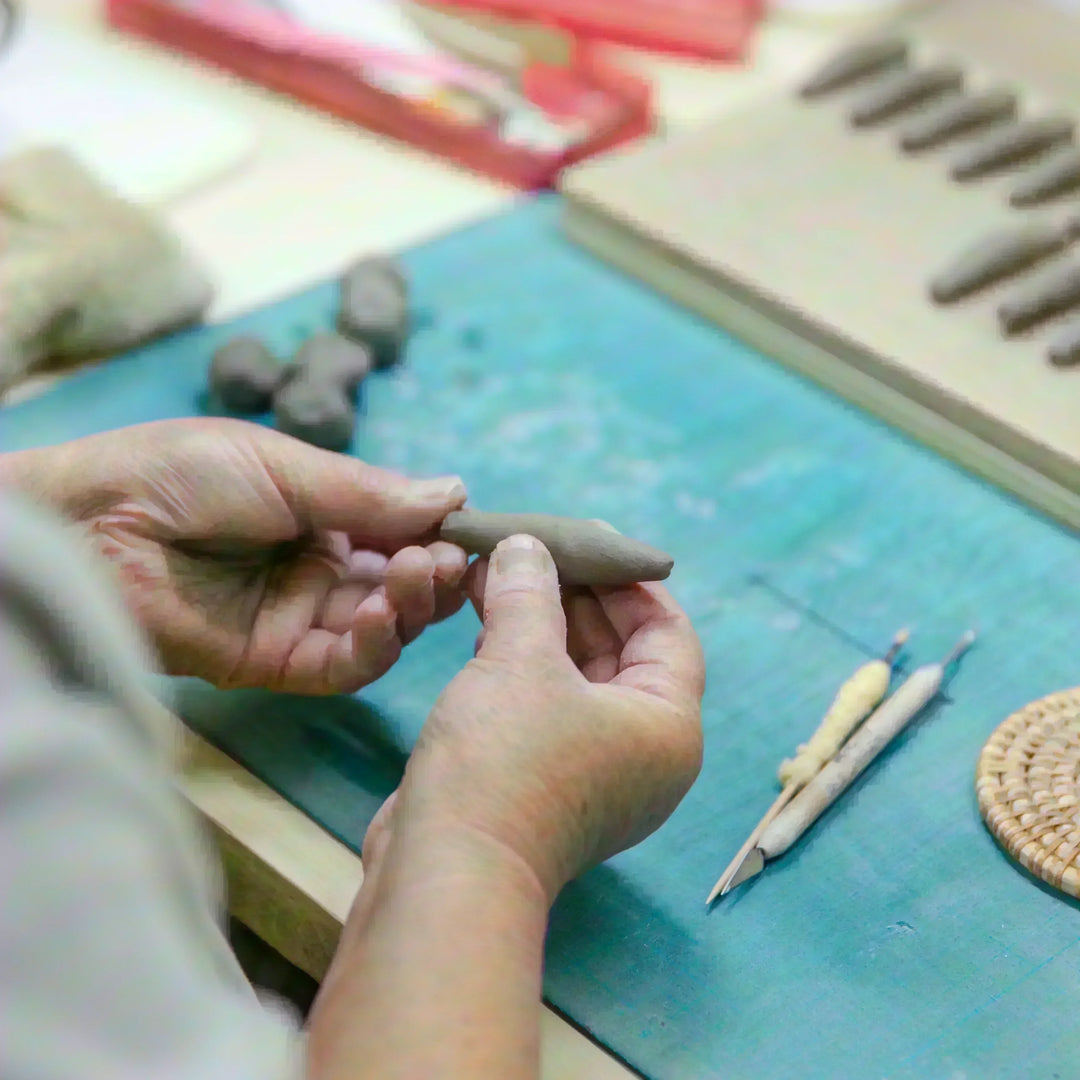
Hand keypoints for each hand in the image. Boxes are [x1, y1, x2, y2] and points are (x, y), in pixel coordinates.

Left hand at [0, 418, 467, 692]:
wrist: (91, 520)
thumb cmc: (182, 474)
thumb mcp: (284, 466)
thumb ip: (369, 493)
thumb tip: (458, 491)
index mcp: (324, 518)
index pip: (402, 535)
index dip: (441, 535)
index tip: (477, 530)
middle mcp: (319, 572)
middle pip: (401, 587)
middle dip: (436, 572)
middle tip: (455, 557)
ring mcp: (298, 620)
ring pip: (383, 629)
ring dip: (413, 606)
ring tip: (424, 572)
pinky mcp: (273, 664)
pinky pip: (341, 666)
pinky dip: (372, 646)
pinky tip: (380, 613)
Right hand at [372, 534, 705, 901]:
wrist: (446, 871)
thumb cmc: (504, 762)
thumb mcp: (522, 660)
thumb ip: (530, 593)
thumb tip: (526, 546)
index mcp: (667, 726)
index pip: (667, 629)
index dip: (626, 576)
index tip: (585, 537)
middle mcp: (641, 751)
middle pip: (620, 648)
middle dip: (572, 594)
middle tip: (529, 547)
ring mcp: (592, 770)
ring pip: (576, 674)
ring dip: (540, 622)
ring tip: (497, 572)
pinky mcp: (544, 780)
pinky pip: (545, 702)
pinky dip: (521, 660)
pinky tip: (484, 621)